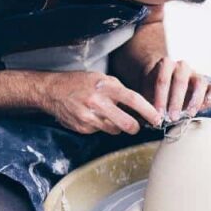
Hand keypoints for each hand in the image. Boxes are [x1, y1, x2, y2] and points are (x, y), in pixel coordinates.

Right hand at [43, 71, 162, 134]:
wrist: (52, 91)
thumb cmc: (80, 83)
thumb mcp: (102, 78)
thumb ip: (120, 91)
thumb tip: (140, 106)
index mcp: (106, 87)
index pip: (133, 100)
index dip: (148, 111)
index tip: (157, 118)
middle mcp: (98, 102)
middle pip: (127, 124)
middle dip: (135, 127)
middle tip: (136, 125)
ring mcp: (89, 117)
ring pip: (115, 130)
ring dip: (117, 126)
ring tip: (108, 115)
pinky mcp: (83, 127)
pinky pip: (100, 131)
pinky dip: (102, 126)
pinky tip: (94, 117)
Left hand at [142, 57, 210, 120]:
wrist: (169, 87)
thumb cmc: (155, 93)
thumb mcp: (147, 94)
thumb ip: (144, 104)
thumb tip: (140, 120)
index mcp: (165, 65)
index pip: (162, 79)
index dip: (160, 98)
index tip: (158, 114)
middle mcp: (182, 67)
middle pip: (181, 80)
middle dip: (176, 101)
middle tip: (172, 118)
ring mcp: (197, 74)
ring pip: (200, 82)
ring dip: (194, 100)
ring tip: (188, 115)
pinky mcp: (208, 85)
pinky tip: (205, 107)